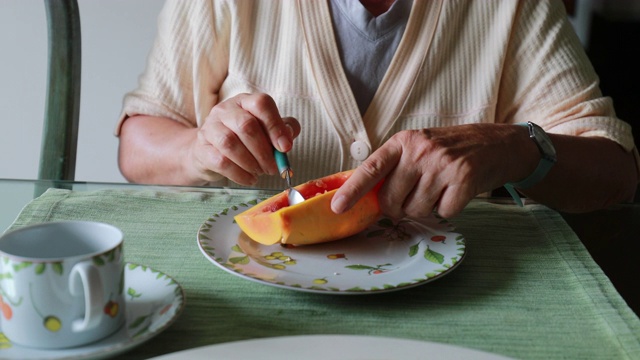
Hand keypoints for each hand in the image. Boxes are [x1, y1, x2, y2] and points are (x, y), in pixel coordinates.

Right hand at [188, 93, 300, 184]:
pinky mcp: (202, 148)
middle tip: (273, 168)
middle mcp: (225, 110)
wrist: (210, 152)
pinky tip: (250, 179)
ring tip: (260, 172)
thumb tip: (287, 140)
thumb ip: (283, 129)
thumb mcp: (266, 130)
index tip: (285, 147)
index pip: (261, 104)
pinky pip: (221, 162)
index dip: (275, 125)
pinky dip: (239, 174)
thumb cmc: (244, 140)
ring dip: (251, 163)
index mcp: (245, 101)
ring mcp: (210, 127)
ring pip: (230, 143)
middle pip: (246, 125)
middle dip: (264, 151)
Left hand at [331, 124, 532, 218]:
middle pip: (392, 200)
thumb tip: (365, 198)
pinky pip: (443, 213)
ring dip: (425, 208)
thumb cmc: (449, 149)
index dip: (352, 190)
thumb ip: (393, 167)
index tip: (337, 207)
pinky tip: (455, 192)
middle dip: (398, 208)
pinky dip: (448, 209)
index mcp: (403, 142)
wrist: (495, 144)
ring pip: (416, 210)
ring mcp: (443, 165)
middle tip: (412, 197)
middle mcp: (421, 150)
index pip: (371, 169)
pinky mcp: (464, 180)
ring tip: (437, 189)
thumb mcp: (417, 147)